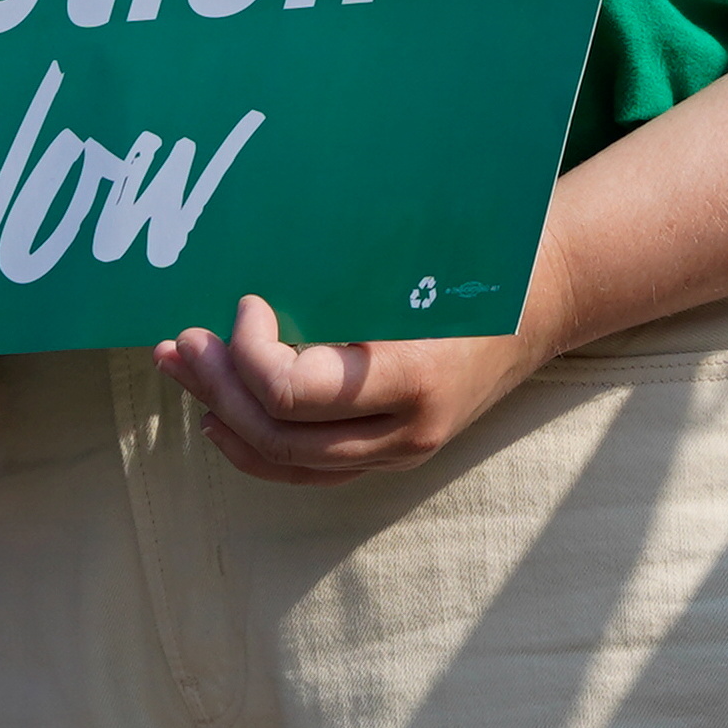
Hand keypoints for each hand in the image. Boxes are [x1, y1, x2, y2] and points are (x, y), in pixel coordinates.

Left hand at [153, 249, 568, 483]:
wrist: (544, 303)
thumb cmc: (480, 261)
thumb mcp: (419, 256)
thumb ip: (345, 273)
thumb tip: (254, 268)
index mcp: (414, 376)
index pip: (297, 390)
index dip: (251, 351)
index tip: (246, 302)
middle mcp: (406, 431)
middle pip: (280, 434)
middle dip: (218, 385)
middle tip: (182, 342)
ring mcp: (399, 452)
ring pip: (287, 461)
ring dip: (223, 415)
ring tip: (184, 370)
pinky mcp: (390, 456)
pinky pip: (308, 470)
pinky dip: (254, 449)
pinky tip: (218, 417)